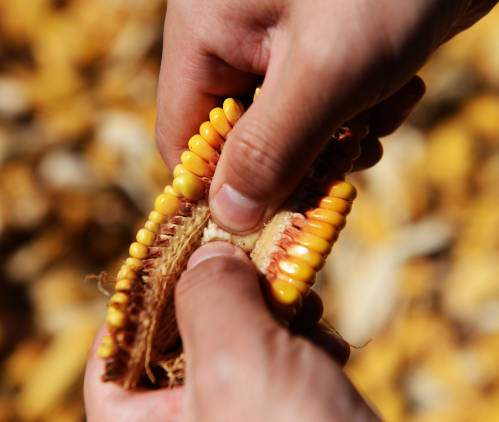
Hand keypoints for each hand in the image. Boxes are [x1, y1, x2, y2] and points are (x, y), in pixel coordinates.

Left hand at [84, 242, 379, 421]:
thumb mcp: (239, 363)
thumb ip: (211, 297)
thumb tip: (207, 254)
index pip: (112, 355)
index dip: (140, 297)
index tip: (180, 251)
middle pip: (182, 337)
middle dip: (225, 295)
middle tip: (257, 264)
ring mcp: (234, 416)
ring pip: (237, 340)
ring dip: (273, 312)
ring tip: (306, 307)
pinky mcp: (279, 412)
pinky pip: (276, 360)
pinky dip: (301, 340)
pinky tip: (329, 345)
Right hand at [156, 0, 495, 232]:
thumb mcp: (324, 72)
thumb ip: (270, 150)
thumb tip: (229, 217)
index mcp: (205, 34)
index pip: (183, 138)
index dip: (218, 188)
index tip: (261, 220)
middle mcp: (233, 42)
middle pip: (239, 142)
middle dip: (292, 164)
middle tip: (341, 162)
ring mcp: (276, 48)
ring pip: (285, 135)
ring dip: (334, 144)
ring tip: (375, 119)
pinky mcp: (318, 54)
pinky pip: (320, 113)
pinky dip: (356, 118)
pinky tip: (392, 97)